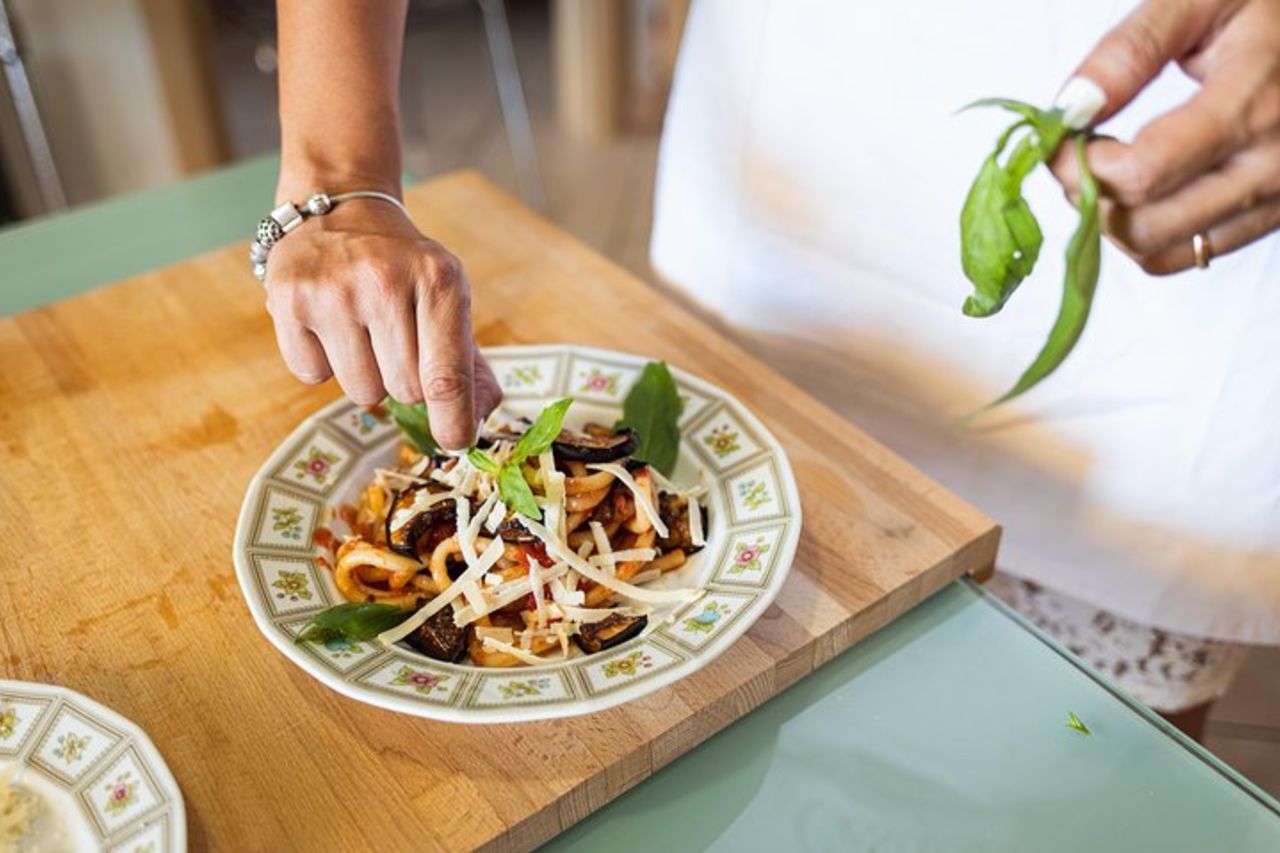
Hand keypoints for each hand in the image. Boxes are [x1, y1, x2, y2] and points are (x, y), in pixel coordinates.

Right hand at [263, 197, 501, 448]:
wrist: (339, 208)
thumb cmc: (403, 268)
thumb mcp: (446, 295)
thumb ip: (466, 362)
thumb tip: (477, 423)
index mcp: (439, 279)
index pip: (447, 374)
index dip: (454, 419)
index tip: (455, 443)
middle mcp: (384, 282)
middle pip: (404, 390)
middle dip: (404, 379)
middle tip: (394, 338)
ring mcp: (332, 291)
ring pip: (360, 391)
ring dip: (364, 374)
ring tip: (360, 327)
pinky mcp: (289, 300)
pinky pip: (312, 376)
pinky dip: (321, 361)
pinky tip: (327, 322)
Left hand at [1050, 0, 1279, 273]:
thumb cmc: (1265, 5)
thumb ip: (1132, 51)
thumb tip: (1071, 108)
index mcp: (1253, 105)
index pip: (1142, 174)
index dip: (1081, 164)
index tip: (1061, 138)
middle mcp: (1271, 166)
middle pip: (1143, 224)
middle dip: (1089, 194)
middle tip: (1077, 152)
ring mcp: (1275, 199)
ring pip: (1157, 251)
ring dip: (1111, 219)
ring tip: (1109, 166)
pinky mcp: (1271, 216)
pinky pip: (1186, 256)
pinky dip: (1145, 236)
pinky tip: (1139, 191)